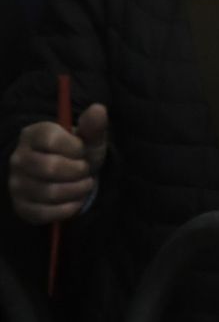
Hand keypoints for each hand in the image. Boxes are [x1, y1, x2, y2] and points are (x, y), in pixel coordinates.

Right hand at [8, 104, 108, 223]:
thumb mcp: (89, 137)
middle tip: (85, 169)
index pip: (51, 139)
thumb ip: (93, 125)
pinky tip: (76, 200)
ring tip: (85, 184)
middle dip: (78, 170)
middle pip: (50, 168)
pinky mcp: (21, 206)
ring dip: (77, 190)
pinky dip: (68, 208)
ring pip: (50, 192)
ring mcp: (16, 184)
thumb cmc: (78, 152)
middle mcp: (18, 158)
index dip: (74, 147)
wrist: (70, 176)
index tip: (82, 150)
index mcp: (33, 134)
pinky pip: (45, 213)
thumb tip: (98, 109)